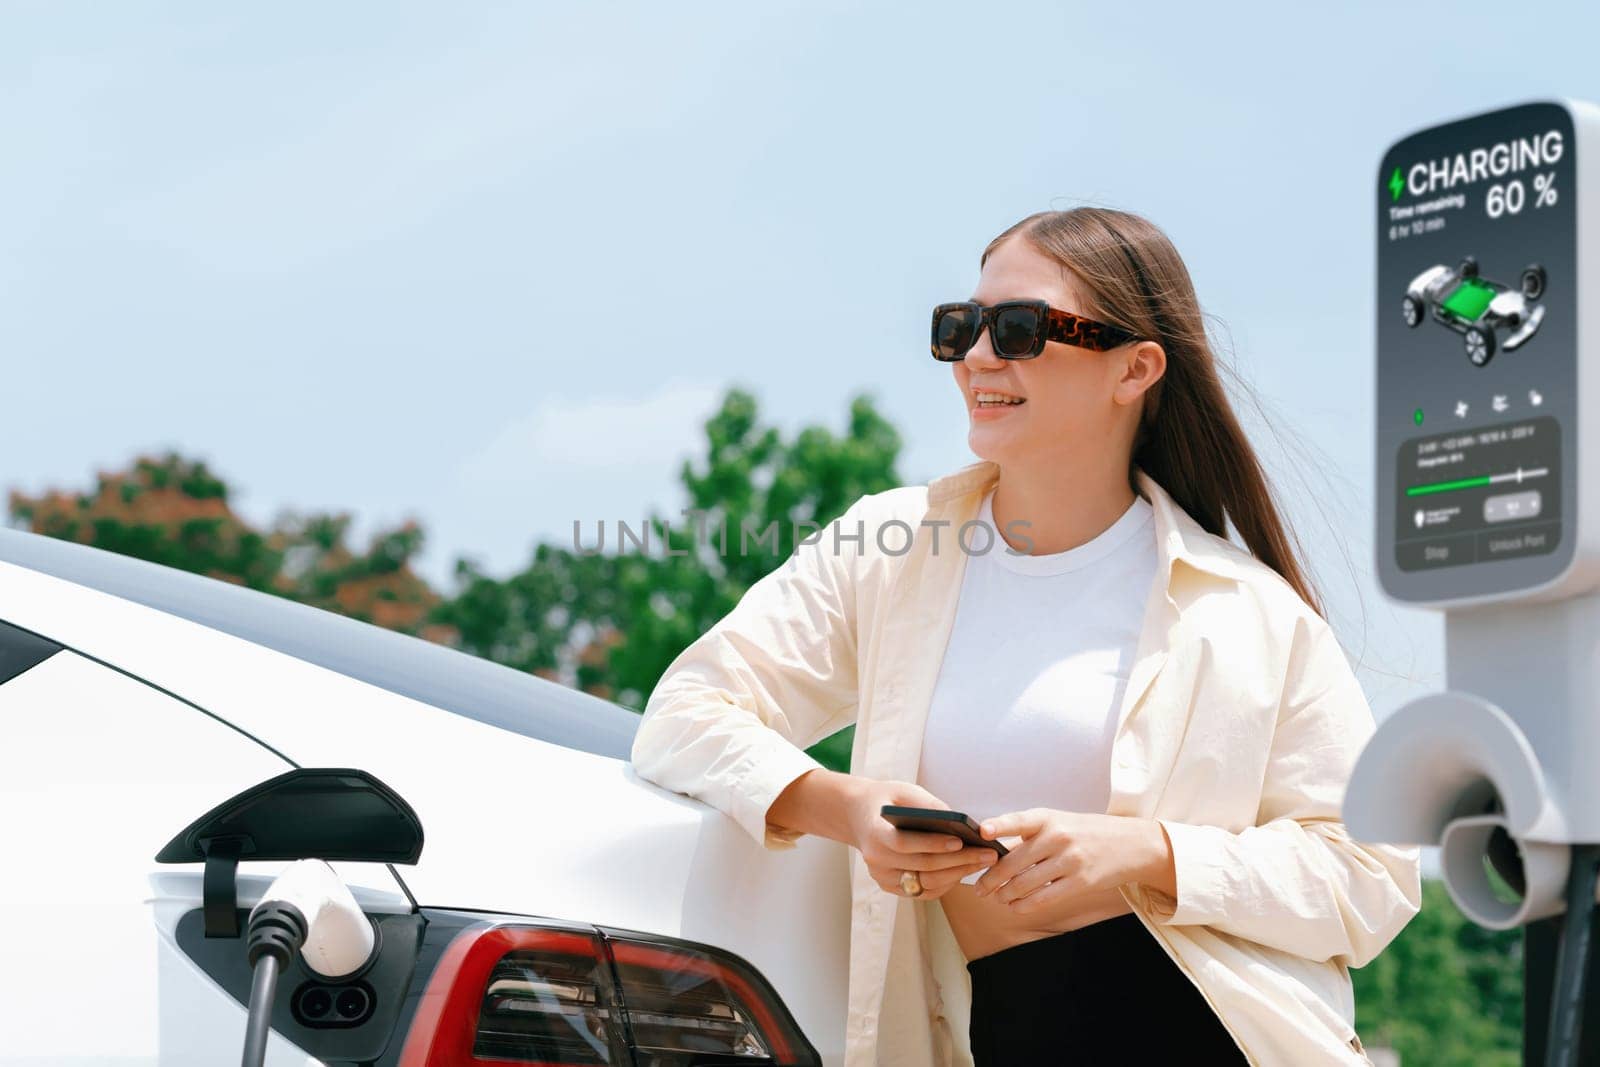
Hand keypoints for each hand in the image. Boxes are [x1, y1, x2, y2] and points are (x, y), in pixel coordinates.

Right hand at [845, 779, 1000, 900]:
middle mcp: (876, 860)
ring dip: (958, 874)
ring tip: (983, 862)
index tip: (961, 841)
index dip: (933, 844)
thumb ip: (927, 805)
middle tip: (987, 854)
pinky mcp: (891, 886)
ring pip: (926, 883)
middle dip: (959, 861)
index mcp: (875, 834)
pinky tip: (965, 870)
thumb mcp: (903, 791)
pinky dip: (946, 883)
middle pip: (922, 866)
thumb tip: (959, 821)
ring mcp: (882, 877)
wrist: (858, 815)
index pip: (905, 844)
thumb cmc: (885, 800)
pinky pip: (923, 891)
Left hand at [971, 809, 1174, 914]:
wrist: (1131, 844)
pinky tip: (1015, 906)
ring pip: (1025, 883)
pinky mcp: (1081, 882)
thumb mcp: (1060, 822)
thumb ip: (1029, 835)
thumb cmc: (1087, 832)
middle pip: (1014, 862)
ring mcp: (1070, 860)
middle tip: (979, 888)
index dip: (1000, 825)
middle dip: (991, 878)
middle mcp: (1058, 837)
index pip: (1019, 820)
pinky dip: (1024, 905)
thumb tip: (996, 851)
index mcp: (1048, 818)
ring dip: (1005, 894)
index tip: (982, 831)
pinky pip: (1044, 898)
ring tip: (997, 898)